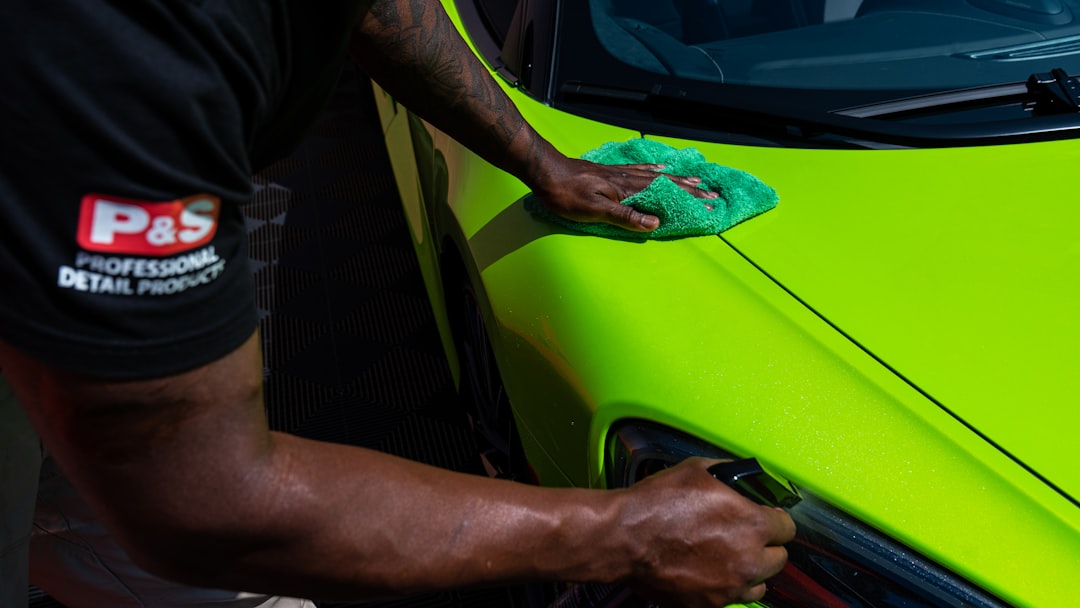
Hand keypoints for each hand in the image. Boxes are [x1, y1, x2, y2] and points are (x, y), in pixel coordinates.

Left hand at [529, 156, 719, 232]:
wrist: (544, 171)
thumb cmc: (566, 194)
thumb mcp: (594, 210)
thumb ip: (625, 216)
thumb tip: (655, 223)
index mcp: (627, 190)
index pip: (665, 194)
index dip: (687, 199)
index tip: (709, 203)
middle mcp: (627, 179)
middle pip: (666, 184)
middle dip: (690, 190)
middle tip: (713, 193)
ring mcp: (619, 175)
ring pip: (656, 177)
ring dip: (677, 179)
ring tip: (696, 180)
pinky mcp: (609, 173)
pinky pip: (638, 170)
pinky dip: (653, 170)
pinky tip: (659, 168)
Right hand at [615, 457, 795, 606]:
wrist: (624, 537)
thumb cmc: (657, 503)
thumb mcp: (696, 470)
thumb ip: (728, 473)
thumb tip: (739, 475)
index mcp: (752, 525)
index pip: (787, 527)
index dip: (775, 519)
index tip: (766, 518)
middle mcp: (748, 560)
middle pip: (779, 559)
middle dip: (765, 546)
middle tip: (744, 536)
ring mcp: (729, 587)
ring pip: (759, 584)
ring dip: (749, 571)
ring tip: (728, 557)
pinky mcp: (709, 604)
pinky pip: (730, 598)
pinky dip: (723, 586)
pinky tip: (707, 571)